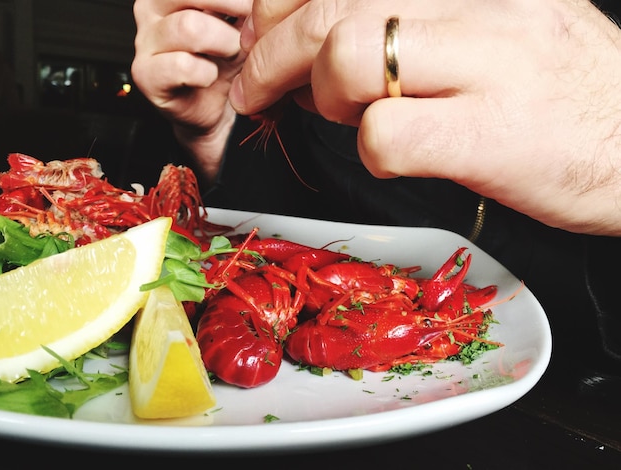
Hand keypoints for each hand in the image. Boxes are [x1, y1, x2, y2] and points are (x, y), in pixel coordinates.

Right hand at [131, 0, 251, 178]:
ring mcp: (145, 39)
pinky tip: (210, 78)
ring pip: (190, 27)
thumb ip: (244, 5)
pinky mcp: (146, 74)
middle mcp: (152, 6)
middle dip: (234, 7)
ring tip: (233, 55)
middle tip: (250, 28)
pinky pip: (183, 66)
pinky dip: (207, 74)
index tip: (255, 4)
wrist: (216, 109)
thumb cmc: (226, 62)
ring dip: (225, 43)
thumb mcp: (243, 23)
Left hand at [231, 0, 620, 235]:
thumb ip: (415, 21)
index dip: (282, 7)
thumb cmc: (558, 92)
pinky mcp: (491, 136)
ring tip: (349, 118)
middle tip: (258, 88)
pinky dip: (370, 153)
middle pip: (328, 9)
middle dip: (271, 55)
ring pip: (347, 58)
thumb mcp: (495, 24)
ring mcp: (488, 66)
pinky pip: (386, 137)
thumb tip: (326, 41)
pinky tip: (395, 157)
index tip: (265, 39)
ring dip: (324, 99)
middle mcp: (478, 4)